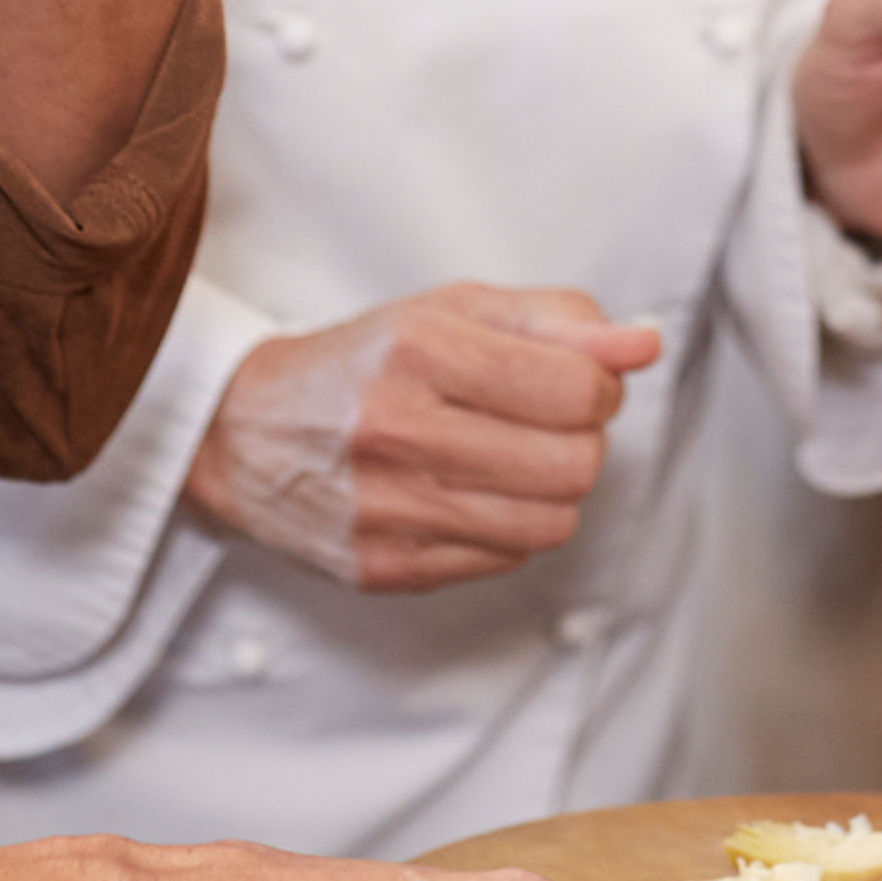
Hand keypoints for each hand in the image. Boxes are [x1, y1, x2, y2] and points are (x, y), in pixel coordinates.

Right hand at [189, 286, 661, 593]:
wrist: (238, 432)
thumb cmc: (359, 363)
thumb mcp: (450, 311)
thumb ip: (555, 322)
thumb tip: (642, 346)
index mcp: (419, 351)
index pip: (577, 389)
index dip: (597, 385)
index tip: (569, 379)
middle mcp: (399, 431)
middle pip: (574, 464)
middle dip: (580, 439)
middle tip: (542, 421)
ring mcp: (389, 510)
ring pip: (550, 523)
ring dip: (551, 489)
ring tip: (509, 457)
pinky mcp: (385, 569)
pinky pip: (505, 559)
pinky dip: (508, 526)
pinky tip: (470, 493)